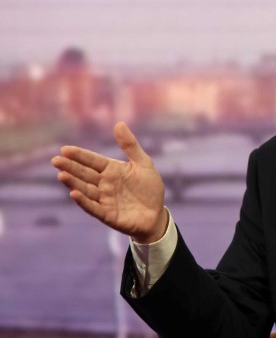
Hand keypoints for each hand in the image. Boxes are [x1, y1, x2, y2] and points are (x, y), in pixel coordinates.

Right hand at [51, 122, 167, 243]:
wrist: (156, 214)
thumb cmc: (149, 188)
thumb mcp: (144, 164)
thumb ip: (130, 146)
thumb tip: (119, 123)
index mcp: (111, 170)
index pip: (92, 160)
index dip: (79, 155)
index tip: (65, 149)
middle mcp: (104, 184)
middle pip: (84, 174)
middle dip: (70, 167)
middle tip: (56, 160)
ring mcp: (104, 199)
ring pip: (85, 190)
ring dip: (73, 183)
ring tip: (62, 175)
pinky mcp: (107, 214)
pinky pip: (93, 207)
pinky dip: (84, 201)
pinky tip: (74, 194)